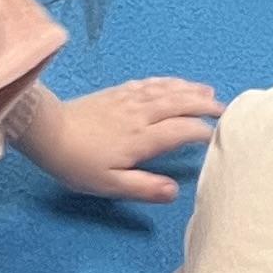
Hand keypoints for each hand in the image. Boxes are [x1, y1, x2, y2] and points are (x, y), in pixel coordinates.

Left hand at [13, 76, 221, 200]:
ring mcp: (127, 100)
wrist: (48, 132)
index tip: (218, 136)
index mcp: (141, 138)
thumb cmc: (79, 164)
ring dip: (188, 90)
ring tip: (207, 91)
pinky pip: (148, 84)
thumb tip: (176, 190)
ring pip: (165, 90)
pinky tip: (172, 83)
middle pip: (178, 104)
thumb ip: (144, 187)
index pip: (180, 131)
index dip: (201, 132)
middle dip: (203, 105)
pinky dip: (166, 82)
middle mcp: (139, 114)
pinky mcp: (116, 93)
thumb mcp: (110, 185)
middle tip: (224, 109)